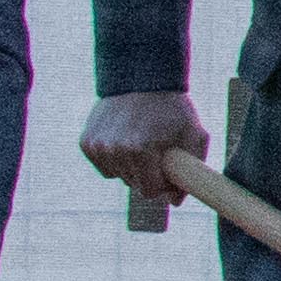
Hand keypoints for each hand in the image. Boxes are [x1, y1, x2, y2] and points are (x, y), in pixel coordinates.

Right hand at [77, 90, 207, 235]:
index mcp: (140, 150)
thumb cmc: (172, 108)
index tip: (168, 169)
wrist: (141, 78)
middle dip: (147, 174)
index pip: (149, 191)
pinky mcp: (86, 142)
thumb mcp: (193, 134)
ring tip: (141, 143)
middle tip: (157, 152)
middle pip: (133, 184)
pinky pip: (103, 165)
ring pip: (117, 176)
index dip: (162, 183)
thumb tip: (175, 201)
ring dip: (130, 167)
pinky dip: (114, 159)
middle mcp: (113, 149)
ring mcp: (97, 145)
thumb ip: (190, 171)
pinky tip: (124, 140)